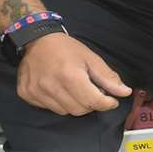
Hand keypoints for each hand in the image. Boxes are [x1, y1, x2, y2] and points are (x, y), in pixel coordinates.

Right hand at [15, 32, 132, 115]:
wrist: (36, 39)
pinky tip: (58, 89)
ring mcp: (37, 92)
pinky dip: (58, 103)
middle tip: (90, 91)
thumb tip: (125, 92)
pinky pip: (49, 108)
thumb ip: (107, 77)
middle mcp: (52, 86)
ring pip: (65, 112)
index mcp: (70, 76)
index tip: (111, 100)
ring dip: (74, 104)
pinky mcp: (27, 94)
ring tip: (73, 89)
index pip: (94, 102)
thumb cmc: (66, 48)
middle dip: (90, 104)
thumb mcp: (90, 58)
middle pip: (80, 110)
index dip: (106, 103)